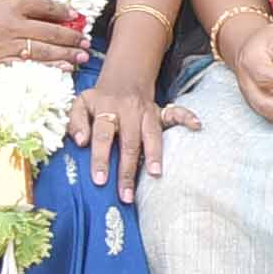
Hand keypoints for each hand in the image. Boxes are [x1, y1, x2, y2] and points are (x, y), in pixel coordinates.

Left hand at [68, 65, 187, 197]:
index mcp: (106, 109)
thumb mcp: (80, 104)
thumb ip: (75, 122)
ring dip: (154, 155)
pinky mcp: (160, 111)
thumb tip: (81, 141)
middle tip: (126, 195)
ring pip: (152, 135)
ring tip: (155, 175)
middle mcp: (128, 111)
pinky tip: (197, 126)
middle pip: (129, 142)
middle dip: (128, 170)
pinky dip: (187, 118)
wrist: (123, 79)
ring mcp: (147, 111)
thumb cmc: (99, 99)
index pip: (103, 135)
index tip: (100, 180)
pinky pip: (176, 113)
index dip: (100, 158)